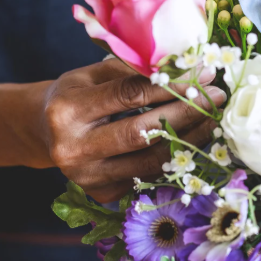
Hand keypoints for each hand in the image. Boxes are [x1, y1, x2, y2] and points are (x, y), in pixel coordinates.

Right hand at [41, 58, 224, 201]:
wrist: (44, 132)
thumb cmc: (75, 94)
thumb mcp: (92, 73)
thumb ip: (133, 70)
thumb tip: (188, 67)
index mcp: (67, 110)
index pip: (130, 95)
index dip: (171, 85)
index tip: (203, 74)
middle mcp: (73, 149)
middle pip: (142, 132)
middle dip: (186, 113)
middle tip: (216, 98)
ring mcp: (87, 177)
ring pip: (150, 160)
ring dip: (189, 140)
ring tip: (214, 120)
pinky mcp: (102, 194)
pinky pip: (148, 176)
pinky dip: (174, 158)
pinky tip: (195, 141)